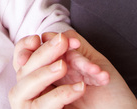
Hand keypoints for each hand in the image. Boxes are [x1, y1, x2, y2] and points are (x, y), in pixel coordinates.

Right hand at [10, 31, 136, 108]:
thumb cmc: (112, 95)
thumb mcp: (92, 63)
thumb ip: (72, 46)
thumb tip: (47, 35)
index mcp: (48, 75)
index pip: (23, 59)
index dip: (24, 47)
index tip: (39, 38)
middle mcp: (42, 91)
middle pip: (25, 70)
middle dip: (43, 53)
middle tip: (64, 44)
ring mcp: (42, 105)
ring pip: (25, 88)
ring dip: (45, 73)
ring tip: (71, 67)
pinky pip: (43, 105)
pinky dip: (61, 94)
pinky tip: (82, 87)